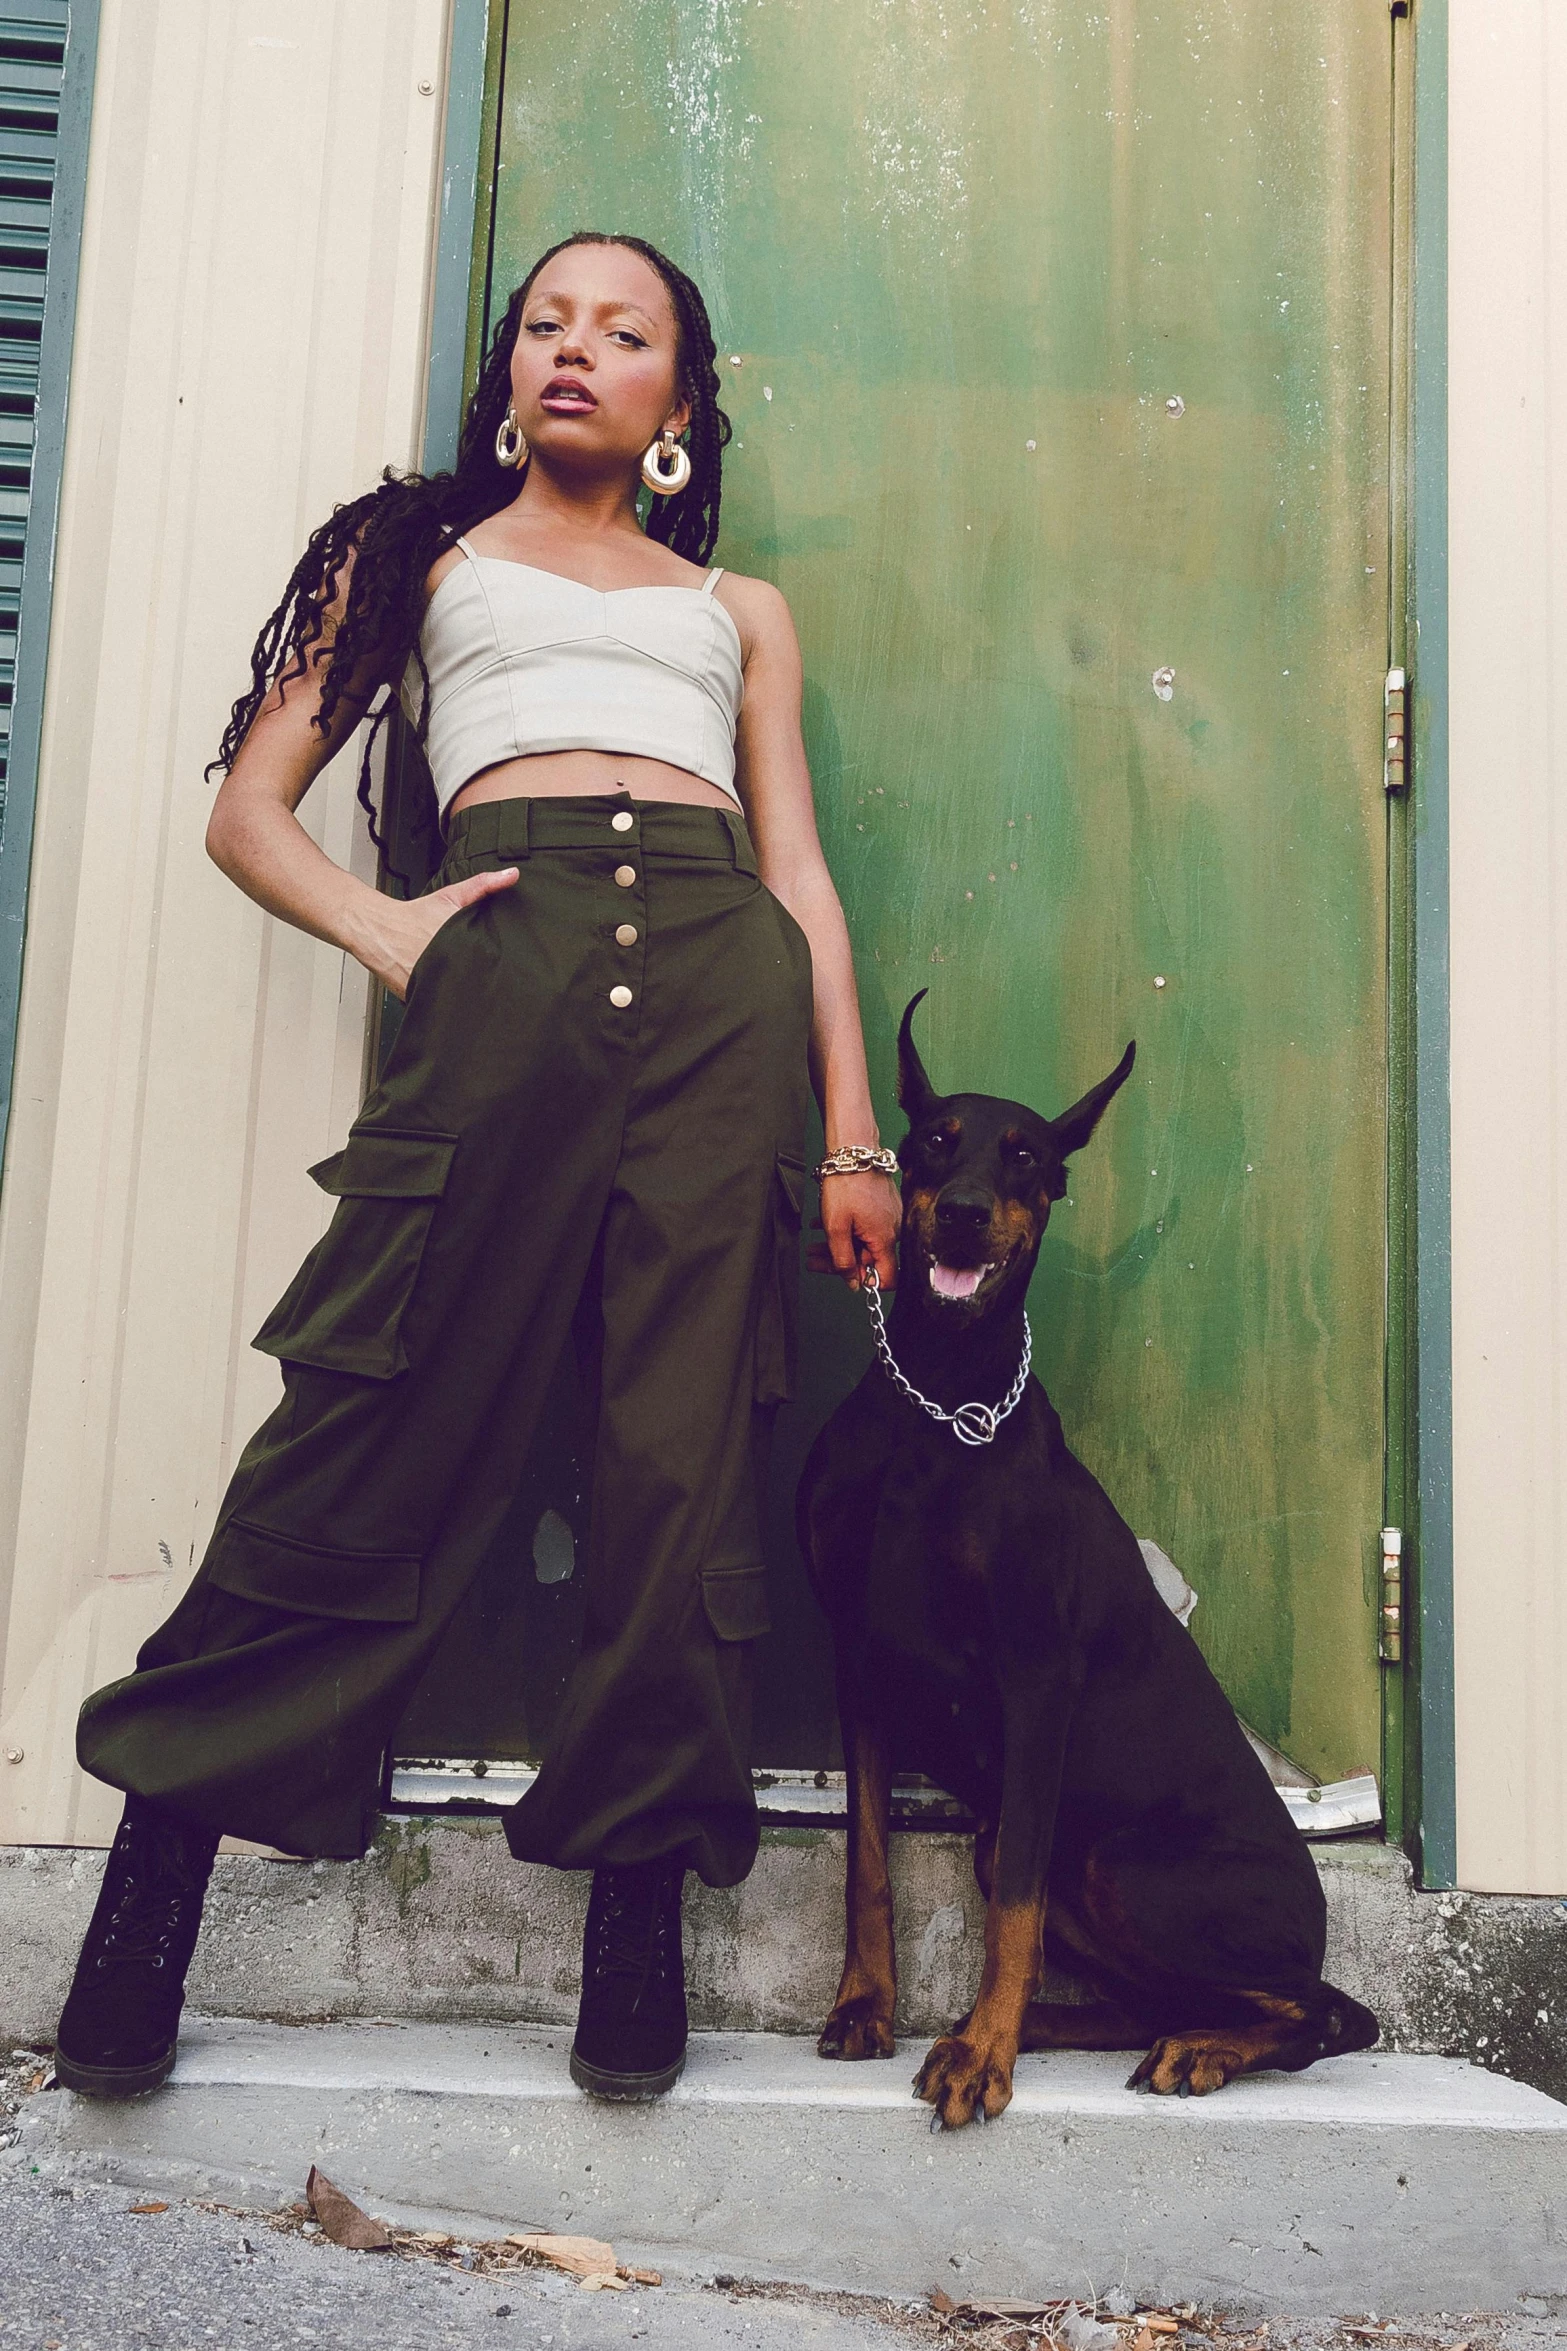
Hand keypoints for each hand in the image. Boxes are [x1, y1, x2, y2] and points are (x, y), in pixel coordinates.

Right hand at [357, 866, 519, 999]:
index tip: (503, 963)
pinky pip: (439, 1002)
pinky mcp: (417, 995)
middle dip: (483, 977)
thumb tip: (512, 875)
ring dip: (464, 991)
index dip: (502, 964)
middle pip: (478, 979)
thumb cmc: (414, 915)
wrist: (379, 929)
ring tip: (462, 980)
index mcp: (461, 942)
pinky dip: (443, 998)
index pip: (492, 962)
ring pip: (459, 994)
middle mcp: (446, 963)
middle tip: (481, 970)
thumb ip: (484, 885)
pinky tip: (444, 990)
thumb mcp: (451, 896)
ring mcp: (431, 981)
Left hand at [807, 1169, 899, 1292]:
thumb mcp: (836, 1227)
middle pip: (867, 1259)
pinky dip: (845, 1230)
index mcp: (884, 1239)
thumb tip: (853, 1283)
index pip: (886, 1278)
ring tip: (813, 1245)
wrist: (853, 1150)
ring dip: (837, 1245)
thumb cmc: (846, 1183)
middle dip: (839, 1262)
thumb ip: (843, 1259)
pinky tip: (822, 1225)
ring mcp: (888, 1217)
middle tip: (814, 1260)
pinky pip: (865, 1226)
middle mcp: (891, 1230)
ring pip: (862, 1241)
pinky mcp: (882, 1206)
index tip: (844, 1277)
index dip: (865, 1282)